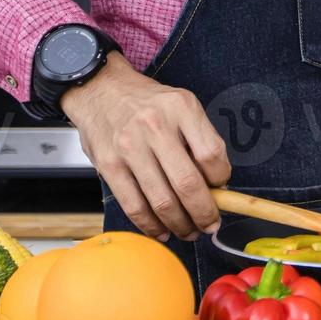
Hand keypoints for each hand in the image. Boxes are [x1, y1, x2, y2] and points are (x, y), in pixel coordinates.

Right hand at [62, 54, 230, 239]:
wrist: (99, 88)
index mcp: (181, 109)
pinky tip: (162, 230)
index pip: (211, 155)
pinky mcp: (108, 165)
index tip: (221, 189)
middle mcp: (155, 126)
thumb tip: (216, 185)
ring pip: (162, 201)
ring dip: (180, 225)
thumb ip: (200, 139)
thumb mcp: (182, 106)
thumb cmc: (146, 103)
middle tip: (210, 224)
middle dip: (204, 213)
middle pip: (188, 184)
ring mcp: (129, 146)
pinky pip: (133, 205)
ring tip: (189, 231)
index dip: (221, 180)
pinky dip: (151, 225)